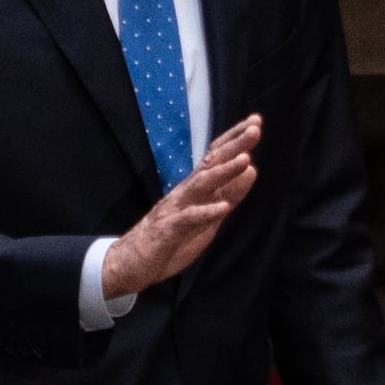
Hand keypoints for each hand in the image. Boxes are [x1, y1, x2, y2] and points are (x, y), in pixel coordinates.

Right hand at [101, 115, 260, 299]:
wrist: (129, 263)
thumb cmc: (171, 238)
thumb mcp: (208, 215)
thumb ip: (229, 194)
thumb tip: (252, 169)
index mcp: (194, 188)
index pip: (215, 157)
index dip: (234, 139)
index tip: (254, 121)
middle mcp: (184, 193)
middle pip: (210, 164)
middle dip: (233, 146)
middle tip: (254, 129)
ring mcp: (174, 209)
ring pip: (200, 185)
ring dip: (223, 172)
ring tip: (245, 160)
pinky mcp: (167, 231)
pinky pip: (188, 220)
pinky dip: (205, 212)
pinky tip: (223, 208)